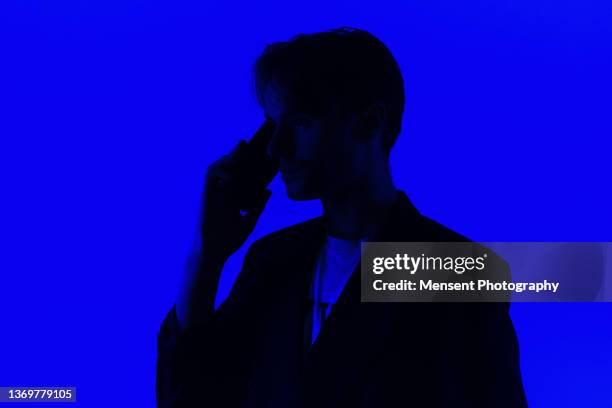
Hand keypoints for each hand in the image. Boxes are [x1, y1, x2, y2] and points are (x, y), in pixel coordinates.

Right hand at [199, 140, 271, 262]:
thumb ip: (258, 205)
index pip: (245, 174)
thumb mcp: (250, 220)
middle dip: (244, 150)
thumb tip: (268, 189)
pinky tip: (236, 159)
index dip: (255, 162)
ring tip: (245, 144)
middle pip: (234, 165)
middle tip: (257, 136)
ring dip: (234, 154)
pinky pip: (212, 173)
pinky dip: (223, 165)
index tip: (268, 151)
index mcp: (234, 195)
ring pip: (222, 164)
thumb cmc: (230, 240)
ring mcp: (214, 190)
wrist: (212, 252)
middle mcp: (223, 190)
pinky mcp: (205, 192)